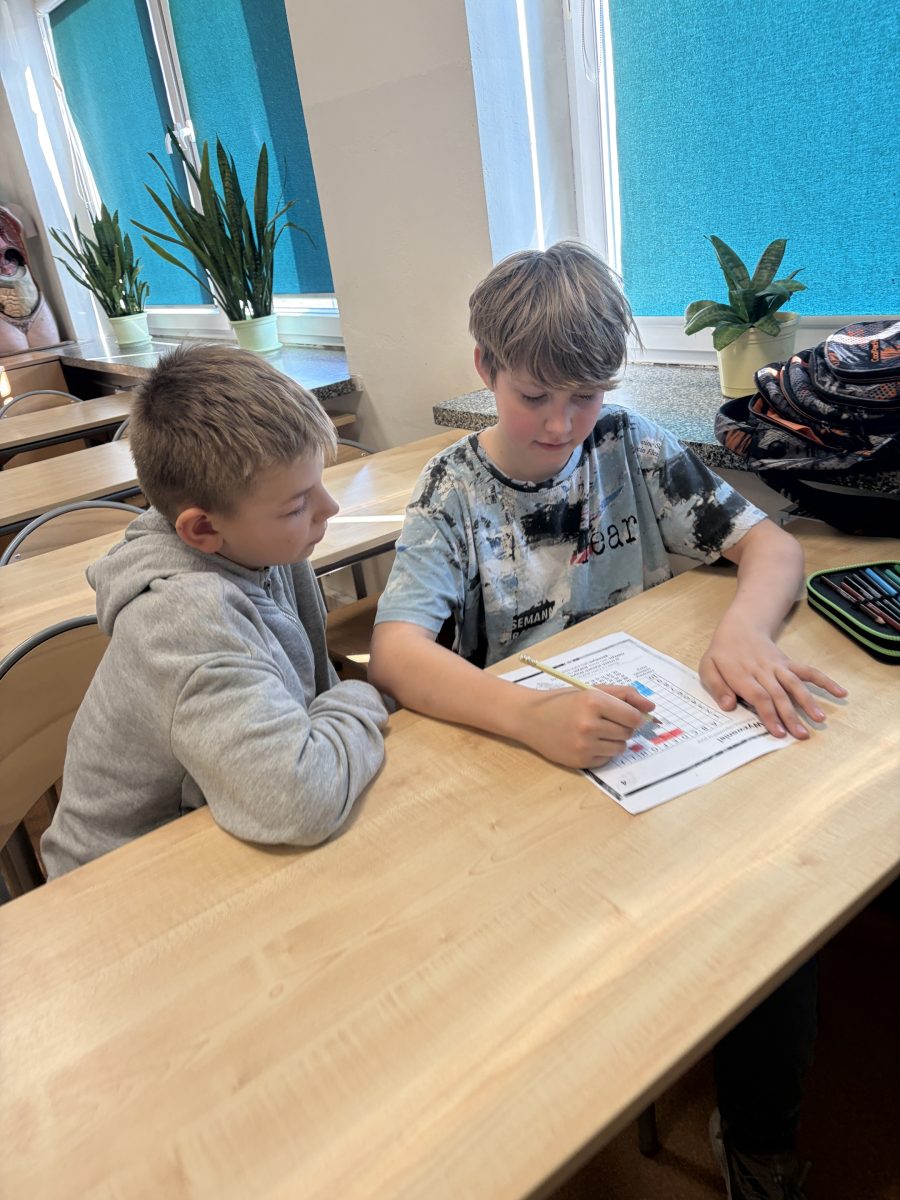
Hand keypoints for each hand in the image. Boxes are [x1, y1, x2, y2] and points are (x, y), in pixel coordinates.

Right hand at [521, 684, 655, 768]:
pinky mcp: (580, 761)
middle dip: (622, 727)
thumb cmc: (563, 702)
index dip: (634, 716)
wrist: (530, 718)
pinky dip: (602, 751)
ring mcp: (584, 745)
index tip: (625, 714)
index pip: (634, 717)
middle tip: (605, 721)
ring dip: (614, 741)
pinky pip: (607, 759)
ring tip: (596, 732)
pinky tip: (586, 742)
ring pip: (620, 748)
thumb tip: (651, 707)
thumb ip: (624, 695)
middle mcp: (589, 724)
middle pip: (628, 733)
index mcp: (594, 702)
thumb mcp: (591, 690)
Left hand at [699, 623, 846, 738]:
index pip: (759, 696)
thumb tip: (728, 706)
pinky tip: (840, 692)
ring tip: (820, 719)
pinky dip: (825, 681)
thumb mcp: (707, 668)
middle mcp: (762, 670)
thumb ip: (717, 687)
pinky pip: (808, 671)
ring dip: (808, 701)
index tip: (779, 732)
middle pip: (779, 694)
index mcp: (741, 674)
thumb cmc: (721, 654)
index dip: (769, 714)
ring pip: (795, 684)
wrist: (739, 628)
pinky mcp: (788, 663)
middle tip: (802, 735)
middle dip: (791, 715)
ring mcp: (778, 666)